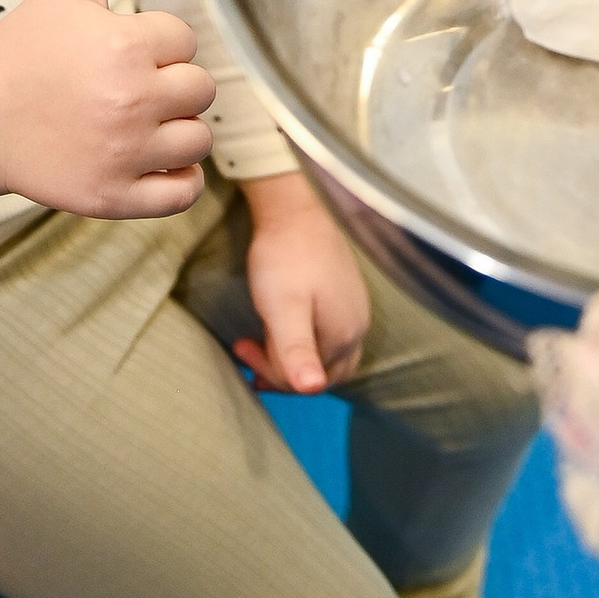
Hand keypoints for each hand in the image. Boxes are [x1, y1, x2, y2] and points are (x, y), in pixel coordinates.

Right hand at [0, 0, 216, 218]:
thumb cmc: (24, 49)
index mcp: (124, 46)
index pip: (184, 42)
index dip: (154, 43)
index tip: (116, 50)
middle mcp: (130, 101)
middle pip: (200, 90)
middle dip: (169, 86)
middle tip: (124, 87)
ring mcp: (124, 154)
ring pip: (198, 139)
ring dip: (175, 132)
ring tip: (131, 123)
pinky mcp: (116, 197)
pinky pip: (185, 190)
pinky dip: (175, 179)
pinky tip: (143, 158)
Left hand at [232, 173, 369, 394]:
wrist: (295, 208)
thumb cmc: (285, 258)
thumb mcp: (283, 308)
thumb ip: (296, 350)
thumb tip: (312, 389)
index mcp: (344, 336)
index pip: (308, 380)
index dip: (271, 372)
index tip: (242, 348)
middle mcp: (357, 328)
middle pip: (321, 372)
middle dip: (281, 370)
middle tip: (246, 350)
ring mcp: (354, 311)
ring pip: (324, 354)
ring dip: (290, 355)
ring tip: (258, 343)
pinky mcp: (346, 296)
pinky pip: (327, 334)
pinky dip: (302, 339)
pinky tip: (281, 326)